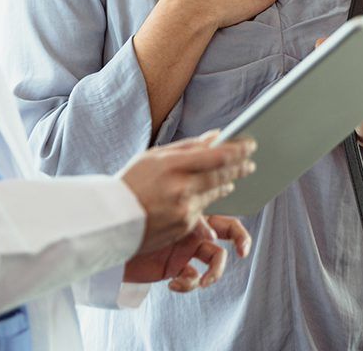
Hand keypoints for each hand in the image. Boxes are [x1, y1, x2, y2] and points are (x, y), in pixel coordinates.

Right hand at [121, 133, 255, 254]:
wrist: (112, 220)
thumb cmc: (132, 182)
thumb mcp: (155, 156)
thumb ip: (188, 146)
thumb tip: (216, 136)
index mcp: (174, 166)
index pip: (217, 156)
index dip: (238, 150)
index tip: (250, 145)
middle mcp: (182, 188)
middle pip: (222, 175)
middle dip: (239, 167)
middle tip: (250, 162)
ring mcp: (184, 210)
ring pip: (216, 193)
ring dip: (227, 183)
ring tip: (233, 176)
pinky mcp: (185, 227)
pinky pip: (204, 210)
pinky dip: (211, 199)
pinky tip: (215, 192)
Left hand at [123, 215, 251, 291]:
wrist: (114, 240)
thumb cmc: (135, 218)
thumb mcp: (166, 213)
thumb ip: (189, 215)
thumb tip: (209, 229)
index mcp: (195, 211)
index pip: (223, 215)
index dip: (239, 231)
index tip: (242, 248)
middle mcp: (195, 230)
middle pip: (228, 234)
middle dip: (241, 243)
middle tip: (242, 253)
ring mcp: (187, 249)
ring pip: (214, 261)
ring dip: (214, 274)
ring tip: (203, 283)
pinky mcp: (177, 267)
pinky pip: (192, 277)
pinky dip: (187, 284)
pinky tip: (174, 284)